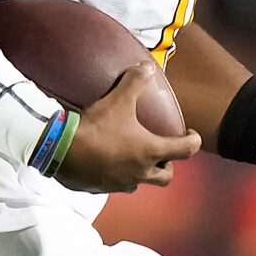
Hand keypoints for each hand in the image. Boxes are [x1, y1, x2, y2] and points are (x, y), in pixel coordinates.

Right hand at [55, 70, 202, 192]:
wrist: (62, 150)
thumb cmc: (96, 127)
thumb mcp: (117, 99)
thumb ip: (135, 81)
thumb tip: (147, 66)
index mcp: (150, 151)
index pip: (186, 150)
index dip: (193, 141)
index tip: (190, 134)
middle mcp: (140, 172)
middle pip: (166, 177)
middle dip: (167, 165)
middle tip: (161, 152)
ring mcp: (120, 183)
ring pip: (140, 183)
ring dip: (141, 172)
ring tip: (133, 158)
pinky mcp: (101, 188)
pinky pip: (115, 185)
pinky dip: (116, 176)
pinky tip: (106, 164)